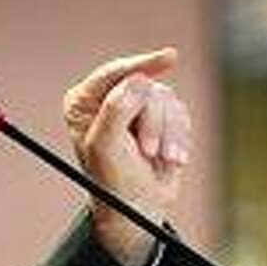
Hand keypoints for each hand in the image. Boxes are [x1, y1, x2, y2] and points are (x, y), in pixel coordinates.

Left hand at [62, 49, 192, 265]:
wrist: (137, 207)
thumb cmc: (112, 180)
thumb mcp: (107, 146)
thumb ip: (117, 109)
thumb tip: (138, 79)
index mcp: (84, 102)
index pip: (115, 73)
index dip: (143, 63)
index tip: (171, 58)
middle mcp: (109, 99)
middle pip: (146, 88)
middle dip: (154, 122)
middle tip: (147, 151)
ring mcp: (136, 107)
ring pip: (167, 99)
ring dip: (168, 133)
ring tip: (159, 158)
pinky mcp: (161, 117)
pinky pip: (181, 112)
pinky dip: (180, 136)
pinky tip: (171, 158)